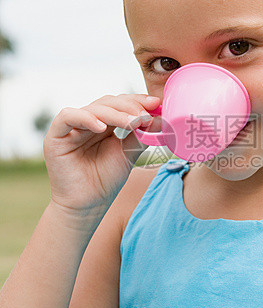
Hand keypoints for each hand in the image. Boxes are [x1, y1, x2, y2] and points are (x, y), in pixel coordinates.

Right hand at [44, 93, 159, 212]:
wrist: (87, 206)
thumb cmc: (105, 181)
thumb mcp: (128, 154)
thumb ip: (141, 135)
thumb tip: (160, 118)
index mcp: (105, 124)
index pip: (121, 104)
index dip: (137, 101)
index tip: (156, 103)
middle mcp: (88, 122)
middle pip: (108, 102)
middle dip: (129, 106)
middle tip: (145, 115)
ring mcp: (71, 127)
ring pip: (92, 108)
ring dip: (115, 113)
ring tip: (132, 122)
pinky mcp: (55, 136)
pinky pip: (67, 117)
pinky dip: (86, 118)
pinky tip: (102, 128)